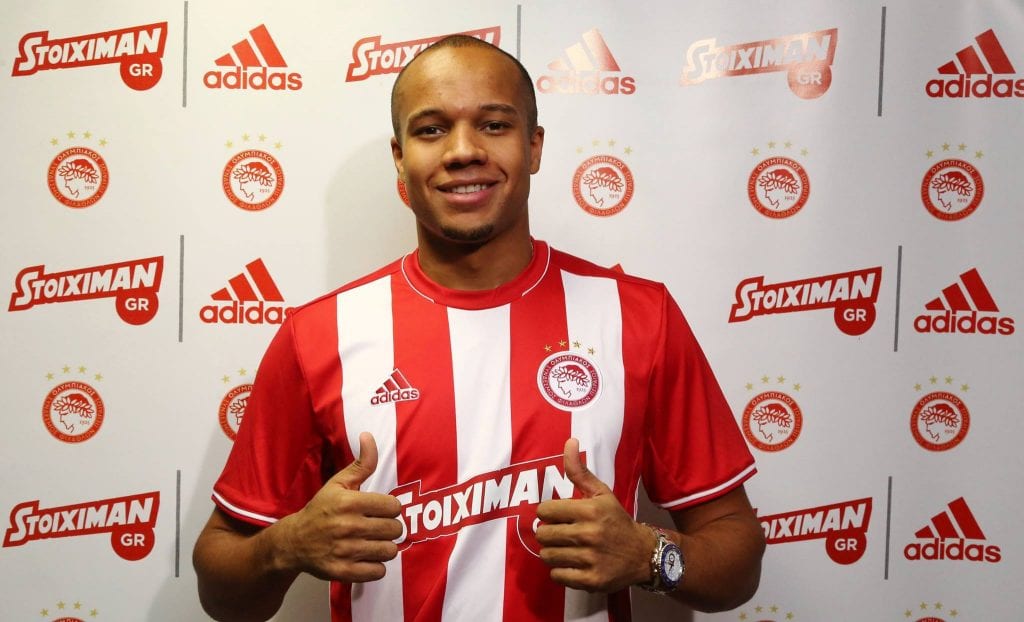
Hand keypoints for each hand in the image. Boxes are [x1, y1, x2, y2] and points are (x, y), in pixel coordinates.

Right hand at [273, 432, 402, 582]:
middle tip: (378, 527)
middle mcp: (347, 526)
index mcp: (349, 502)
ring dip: (385, 548)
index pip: (393, 506)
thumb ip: (361, 463)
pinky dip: (376, 567)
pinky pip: (377, 572)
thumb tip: (368, 436)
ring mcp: (345, 551)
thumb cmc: (320, 510)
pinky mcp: (342, 571)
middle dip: (390, 528)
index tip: (381, 510)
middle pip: (394, 529)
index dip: (390, 508)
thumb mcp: (338, 484)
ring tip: (374, 542)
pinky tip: (367, 558)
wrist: (293, 542)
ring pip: (389, 551)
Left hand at [535, 438, 655, 591]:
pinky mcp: (591, 581)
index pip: (544, 510)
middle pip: (543, 534)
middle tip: (561, 533)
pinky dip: (560, 571)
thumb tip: (569, 441)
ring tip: (566, 549)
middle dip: (548, 533)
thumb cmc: (617, 520)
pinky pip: (557, 576)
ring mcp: (590, 559)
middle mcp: (589, 534)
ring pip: (547, 556)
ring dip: (553, 552)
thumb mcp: (601, 494)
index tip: (557, 516)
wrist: (643, 554)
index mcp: (590, 510)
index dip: (548, 513)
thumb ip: (579, 471)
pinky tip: (572, 564)